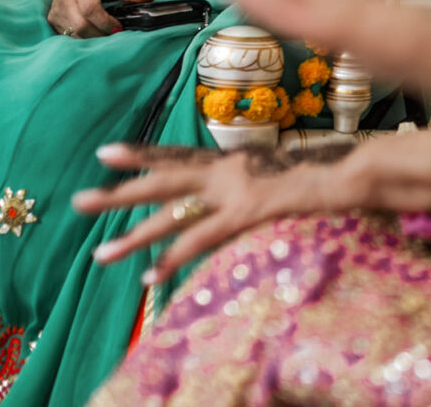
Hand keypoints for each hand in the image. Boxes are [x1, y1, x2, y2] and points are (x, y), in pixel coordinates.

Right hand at [47, 0, 158, 37]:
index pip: (91, 10)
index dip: (105, 22)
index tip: (119, 28)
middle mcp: (65, 0)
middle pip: (81, 26)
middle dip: (100, 34)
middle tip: (114, 34)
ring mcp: (56, 11)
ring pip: (73, 34)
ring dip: (91, 39)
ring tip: (104, 34)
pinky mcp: (52, 19)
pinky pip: (66, 35)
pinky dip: (80, 38)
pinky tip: (92, 34)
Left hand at [75, 141, 361, 284]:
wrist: (353, 170)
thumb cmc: (325, 172)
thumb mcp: (280, 175)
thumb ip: (253, 184)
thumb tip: (238, 200)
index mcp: (233, 160)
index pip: (177, 155)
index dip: (141, 154)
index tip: (104, 153)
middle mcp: (227, 170)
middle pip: (162, 181)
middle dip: (119, 193)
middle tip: (78, 200)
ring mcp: (235, 190)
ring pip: (172, 214)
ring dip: (134, 236)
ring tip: (100, 254)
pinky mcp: (246, 211)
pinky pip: (200, 239)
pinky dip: (173, 258)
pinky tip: (150, 277)